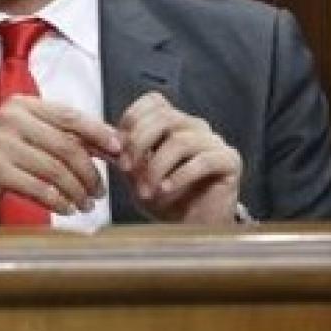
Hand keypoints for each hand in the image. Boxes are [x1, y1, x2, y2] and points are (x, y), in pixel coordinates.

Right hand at [0, 95, 120, 227]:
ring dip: (78, 191)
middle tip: (100, 191)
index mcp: (21, 105)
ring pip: (56, 169)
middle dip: (91, 172)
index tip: (119, 152)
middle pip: (67, 145)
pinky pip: (40, 187)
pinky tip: (66, 209)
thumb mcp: (23, 138)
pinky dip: (59, 201)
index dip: (99, 134)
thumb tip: (108, 144)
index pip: (71, 116)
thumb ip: (59, 136)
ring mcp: (0, 143)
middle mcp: (10, 119)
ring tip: (86, 204)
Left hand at [116, 91, 241, 223]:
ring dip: (156, 167)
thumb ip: (122, 153)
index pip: (152, 102)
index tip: (117, 148)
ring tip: (145, 190)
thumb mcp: (135, 173)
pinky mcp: (230, 161)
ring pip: (180, 141)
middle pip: (164, 118)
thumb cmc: (164, 199)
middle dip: (139, 144)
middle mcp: (195, 126)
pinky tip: (165, 190)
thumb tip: (100, 139)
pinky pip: (203, 161)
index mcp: (173, 122)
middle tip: (126, 170)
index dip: (131, 120)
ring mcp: (215, 142)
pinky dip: (179, 176)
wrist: (191, 228)